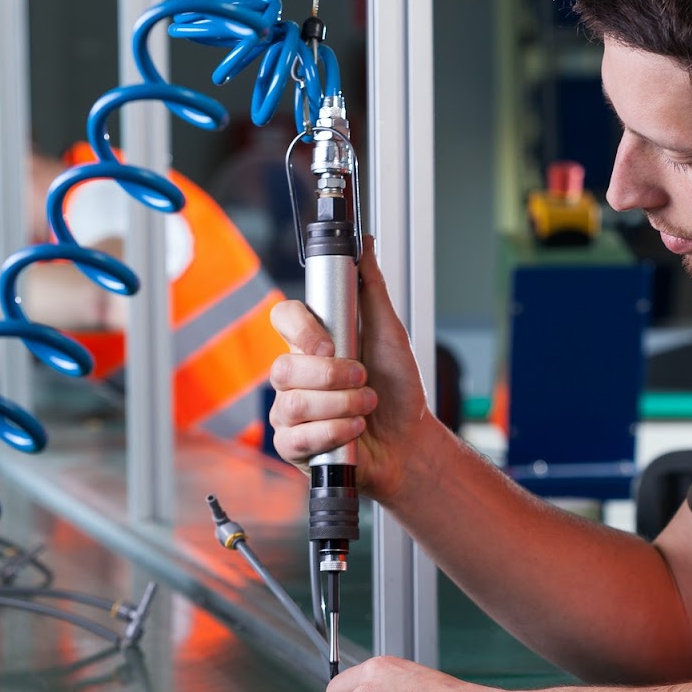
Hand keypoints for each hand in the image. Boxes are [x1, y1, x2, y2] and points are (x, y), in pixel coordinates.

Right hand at [268, 236, 431, 503]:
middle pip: (282, 367)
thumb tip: (364, 245)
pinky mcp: (292, 445)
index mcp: (313, 343)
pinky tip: (354, 431)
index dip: (300, 329)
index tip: (330, 343)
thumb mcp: (391, 334)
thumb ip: (372, 290)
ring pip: (291, 404)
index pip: (283, 318)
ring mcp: (290, 412)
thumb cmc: (397, 389)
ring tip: (365, 406)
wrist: (409, 440)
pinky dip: (334, 433)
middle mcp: (295, 375)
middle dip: (331, 376)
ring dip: (340, 406)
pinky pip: (296, 438)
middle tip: (363, 379)